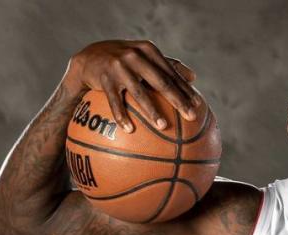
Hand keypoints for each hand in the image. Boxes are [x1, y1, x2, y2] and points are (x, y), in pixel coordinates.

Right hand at [64, 39, 198, 131]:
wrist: (89, 57)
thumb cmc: (124, 61)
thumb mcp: (144, 57)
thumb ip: (168, 65)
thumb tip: (194, 77)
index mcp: (148, 51)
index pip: (171, 73)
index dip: (185, 89)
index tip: (198, 105)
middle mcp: (135, 55)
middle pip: (161, 82)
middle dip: (178, 100)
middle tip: (191, 117)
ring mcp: (119, 66)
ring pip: (139, 92)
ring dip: (152, 111)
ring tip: (164, 126)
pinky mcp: (104, 78)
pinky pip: (115, 101)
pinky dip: (122, 116)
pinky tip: (129, 130)